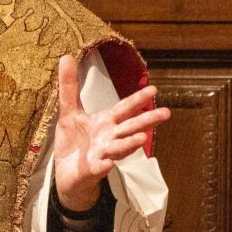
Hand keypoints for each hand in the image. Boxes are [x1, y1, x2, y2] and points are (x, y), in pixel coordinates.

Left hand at [50, 54, 169, 212]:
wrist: (67, 174)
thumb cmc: (74, 142)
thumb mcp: (68, 112)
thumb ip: (69, 87)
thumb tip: (66, 57)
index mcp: (106, 123)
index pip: (124, 109)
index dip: (137, 100)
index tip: (153, 90)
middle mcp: (109, 138)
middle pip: (130, 128)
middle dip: (146, 121)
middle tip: (165, 113)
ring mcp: (102, 155)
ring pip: (119, 149)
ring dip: (129, 144)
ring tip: (141, 139)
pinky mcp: (90, 171)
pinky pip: (97, 169)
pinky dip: (102, 167)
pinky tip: (107, 164)